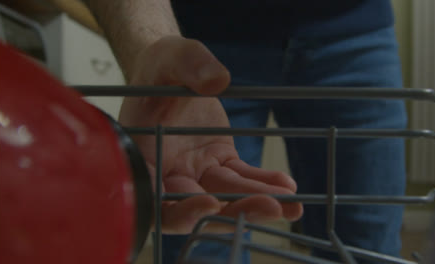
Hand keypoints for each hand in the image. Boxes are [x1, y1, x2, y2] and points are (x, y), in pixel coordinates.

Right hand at [119, 36, 302, 233]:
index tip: (210, 203)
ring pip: (226, 196)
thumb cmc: (162, 67)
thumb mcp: (170, 58)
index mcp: (143, 158)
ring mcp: (196, 171)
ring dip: (258, 201)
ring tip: (291, 206)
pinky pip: (242, 176)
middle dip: (234, 211)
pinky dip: (263, 182)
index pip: (155, 199)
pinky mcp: (220, 162)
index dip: (180, 210)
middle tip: (270, 208)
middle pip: (197, 207)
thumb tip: (217, 80)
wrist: (174, 72)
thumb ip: (187, 65)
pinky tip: (287, 185)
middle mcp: (168, 174)